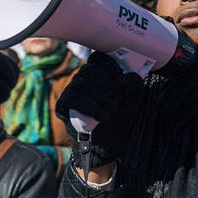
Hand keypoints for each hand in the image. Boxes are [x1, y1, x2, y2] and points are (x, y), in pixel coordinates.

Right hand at [56, 52, 143, 167]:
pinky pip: (74, 98)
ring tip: (112, 110)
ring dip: (102, 98)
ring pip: (82, 83)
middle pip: (90, 70)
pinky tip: (103, 117)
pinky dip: (93, 108)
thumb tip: (128, 76)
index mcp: (99, 73)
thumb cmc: (119, 114)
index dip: (110, 66)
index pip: (98, 57)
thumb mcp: (133, 96)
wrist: (108, 140)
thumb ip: (135, 82)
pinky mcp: (63, 104)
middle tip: (117, 99)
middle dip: (107, 85)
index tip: (121, 80)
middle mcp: (82, 78)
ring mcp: (71, 90)